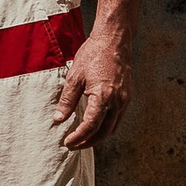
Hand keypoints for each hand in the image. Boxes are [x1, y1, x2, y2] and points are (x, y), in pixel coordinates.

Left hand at [54, 26, 131, 150]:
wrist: (114, 40)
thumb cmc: (93, 54)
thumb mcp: (75, 77)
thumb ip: (67, 100)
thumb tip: (58, 119)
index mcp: (103, 96)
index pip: (90, 126)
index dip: (78, 137)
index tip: (67, 143)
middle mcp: (117, 101)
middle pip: (104, 132)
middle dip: (88, 142)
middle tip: (74, 145)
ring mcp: (124, 99)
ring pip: (113, 127)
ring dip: (98, 136)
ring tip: (83, 139)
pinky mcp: (127, 96)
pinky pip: (117, 118)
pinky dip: (106, 126)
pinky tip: (96, 124)